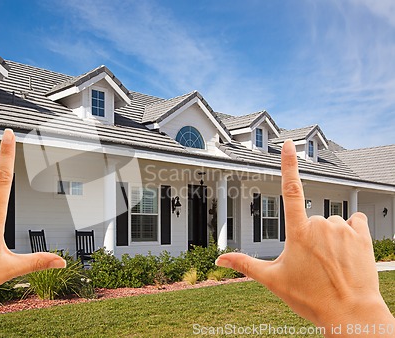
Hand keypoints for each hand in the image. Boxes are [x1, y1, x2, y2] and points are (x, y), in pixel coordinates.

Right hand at [216, 140, 393, 334]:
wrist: (351, 314)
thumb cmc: (311, 298)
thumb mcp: (273, 280)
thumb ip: (244, 264)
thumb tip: (219, 260)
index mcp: (297, 232)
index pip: (290, 189)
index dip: (288, 164)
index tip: (288, 144)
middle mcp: (320, 225)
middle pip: (310, 219)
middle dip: (309, 236)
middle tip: (312, 263)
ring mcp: (343, 228)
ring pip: (331, 222)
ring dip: (330, 236)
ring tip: (331, 262)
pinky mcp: (362, 235)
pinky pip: (354, 222)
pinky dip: (350, 232)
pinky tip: (347, 252)